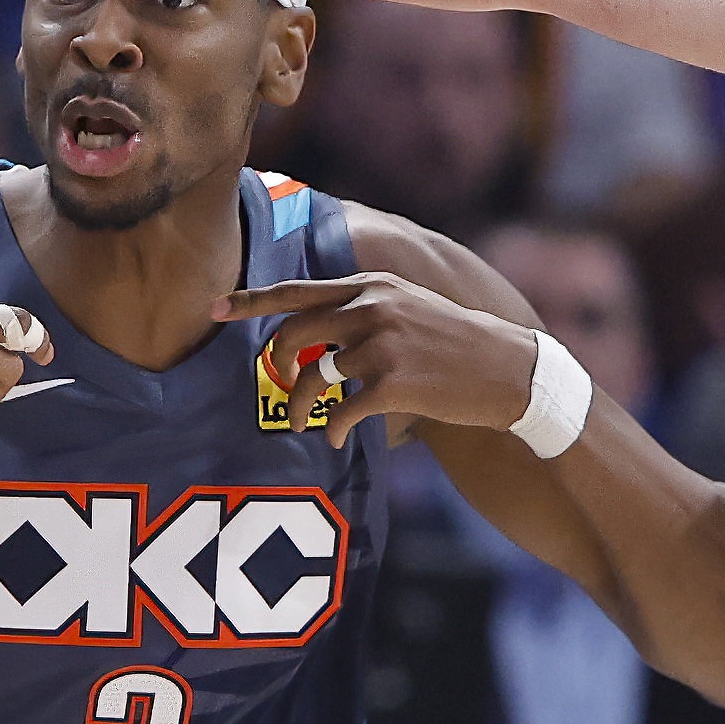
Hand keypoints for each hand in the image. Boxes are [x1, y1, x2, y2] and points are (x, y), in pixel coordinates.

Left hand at [217, 273, 538, 448]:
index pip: (297, 289)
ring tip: (302, 423)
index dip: (251, 300)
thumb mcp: (410, 306)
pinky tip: (335, 438)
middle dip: (276, 364)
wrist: (509, 370)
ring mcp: (382, 344)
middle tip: (280, 387)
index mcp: (371, 284)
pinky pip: (341, 411)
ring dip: (298, 406)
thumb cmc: (455, 343)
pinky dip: (331, 429)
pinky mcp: (394, 383)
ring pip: (312, 376)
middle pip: (293, 333)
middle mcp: (372, 307)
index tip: (215, 308)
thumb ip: (364, 308)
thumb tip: (317, 331)